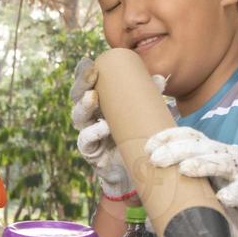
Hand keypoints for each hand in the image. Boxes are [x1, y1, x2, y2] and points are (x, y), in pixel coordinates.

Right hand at [70, 58, 166, 200]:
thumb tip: (160, 77)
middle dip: (81, 86)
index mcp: (101, 104)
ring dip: (84, 106)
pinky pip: (86, 141)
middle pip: (77, 98)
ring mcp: (89, 135)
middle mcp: (91, 117)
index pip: (87, 85)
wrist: (141, 172)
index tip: (92, 64)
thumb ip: (151, 97)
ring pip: (78, 117)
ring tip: (92, 98)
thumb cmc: (141, 138)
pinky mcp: (92, 153)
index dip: (84, 74)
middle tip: (91, 76)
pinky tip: (102, 127)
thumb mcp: (145, 115)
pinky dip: (92, 133)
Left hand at [145, 127, 237, 236]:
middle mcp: (225, 155)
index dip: (169, 137)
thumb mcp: (199, 197)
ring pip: (221, 162)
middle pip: (200, 146)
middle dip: (176, 149)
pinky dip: (235, 192)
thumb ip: (176, 201)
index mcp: (210, 153)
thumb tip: (145, 213)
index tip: (148, 147)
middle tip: (156, 159)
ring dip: (202, 164)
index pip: (189, 136)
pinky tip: (224, 197)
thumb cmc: (227, 201)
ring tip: (185, 168)